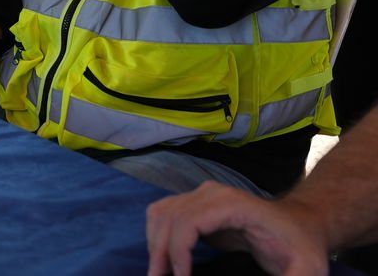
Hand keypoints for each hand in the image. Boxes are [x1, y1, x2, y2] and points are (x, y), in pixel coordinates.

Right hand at [145, 181, 327, 275]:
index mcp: (232, 204)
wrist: (303, 224)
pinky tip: (164, 259)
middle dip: (160, 253)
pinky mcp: (197, 205)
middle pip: (169, 217)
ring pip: (161, 214)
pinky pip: (165, 214)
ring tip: (158, 274)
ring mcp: (201, 196)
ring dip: (155, 244)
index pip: (189, 221)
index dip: (178, 251)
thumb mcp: (306, 269)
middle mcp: (211, 193)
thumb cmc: (303, 246)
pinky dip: (157, 236)